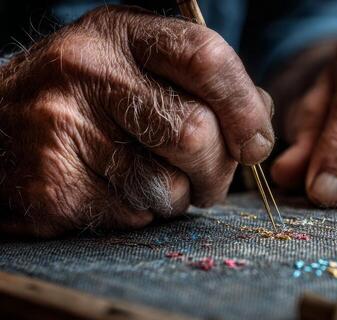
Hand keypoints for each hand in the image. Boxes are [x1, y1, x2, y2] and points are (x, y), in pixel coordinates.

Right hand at [0, 6, 273, 236]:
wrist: (2, 125)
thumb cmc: (92, 99)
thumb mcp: (141, 66)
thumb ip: (204, 86)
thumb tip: (259, 126)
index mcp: (122, 34)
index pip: (205, 58)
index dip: (244, 107)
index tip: (256, 144)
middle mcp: (88, 71)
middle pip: (196, 134)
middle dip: (216, 170)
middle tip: (207, 177)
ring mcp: (63, 127)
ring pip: (169, 186)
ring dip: (177, 196)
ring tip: (150, 178)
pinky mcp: (53, 185)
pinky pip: (134, 215)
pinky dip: (140, 212)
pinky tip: (114, 190)